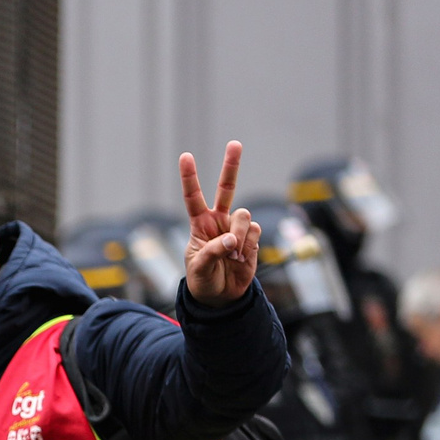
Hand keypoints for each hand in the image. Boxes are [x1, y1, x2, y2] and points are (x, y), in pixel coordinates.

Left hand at [180, 141, 260, 305]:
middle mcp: (219, 221)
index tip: (186, 156)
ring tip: (232, 255)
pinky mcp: (252, 237)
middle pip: (226, 188)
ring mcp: (237, 227)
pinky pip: (254, 231)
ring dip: (239, 235)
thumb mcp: (199, 268)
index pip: (193, 197)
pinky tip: (241, 258)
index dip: (190, 177)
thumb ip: (213, 251)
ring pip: (244, 215)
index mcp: (200, 224)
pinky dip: (248, 245)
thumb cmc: (203, 280)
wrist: (221, 296)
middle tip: (235, 143)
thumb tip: (232, 238)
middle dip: (231, 165)